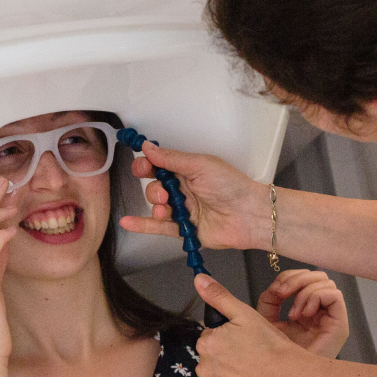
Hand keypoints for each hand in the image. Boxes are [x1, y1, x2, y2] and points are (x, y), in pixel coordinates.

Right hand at [117, 143, 267, 250]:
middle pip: (155, 187)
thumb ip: (171, 158)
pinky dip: (142, 225)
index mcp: (188, 170)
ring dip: (155, 206)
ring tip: (165, 210)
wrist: (249, 215)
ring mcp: (183, 210)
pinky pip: (159, 228)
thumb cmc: (231, 186)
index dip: (147, 166)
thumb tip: (147, 147)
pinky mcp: (184, 229)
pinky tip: (127, 222)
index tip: (142, 167)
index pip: (159, 166)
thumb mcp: (200, 165)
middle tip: (164, 193)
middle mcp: (184, 190)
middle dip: (154, 189)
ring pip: (157, 207)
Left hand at [189, 274, 321, 376]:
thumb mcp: (246, 314)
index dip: (230, 341)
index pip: (211, 341)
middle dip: (228, 361)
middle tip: (252, 361)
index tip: (246, 345)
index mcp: (207, 344)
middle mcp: (204, 369)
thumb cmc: (273, 347)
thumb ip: (219, 297)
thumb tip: (199, 279)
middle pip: (212, 362)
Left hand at [255, 270, 348, 359]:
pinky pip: (334, 295)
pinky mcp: (339, 324)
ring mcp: (331, 317)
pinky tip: (305, 315)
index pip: (303, 277)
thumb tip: (275, 285)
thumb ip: (269, 300)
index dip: (288, 277)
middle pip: (316, 275)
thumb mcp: (266, 321)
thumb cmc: (277, 356)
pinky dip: (316, 298)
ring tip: (294, 314)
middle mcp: (320, 310)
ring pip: (325, 282)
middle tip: (281, 294)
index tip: (275, 291)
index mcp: (305, 308)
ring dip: (304, 292)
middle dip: (295, 279)